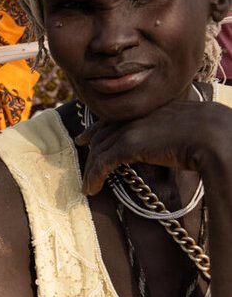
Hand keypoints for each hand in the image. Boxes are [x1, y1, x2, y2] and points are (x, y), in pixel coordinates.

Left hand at [76, 98, 231, 194]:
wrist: (215, 135)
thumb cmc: (213, 133)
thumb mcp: (191, 126)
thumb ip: (176, 129)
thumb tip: (179, 142)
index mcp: (151, 108)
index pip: (116, 118)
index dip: (98, 128)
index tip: (86, 136)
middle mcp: (136, 116)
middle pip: (103, 133)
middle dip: (90, 145)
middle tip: (81, 157)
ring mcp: (131, 130)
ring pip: (100, 149)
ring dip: (91, 168)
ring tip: (87, 183)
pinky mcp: (127, 146)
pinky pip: (102, 163)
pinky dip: (93, 177)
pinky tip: (90, 189)